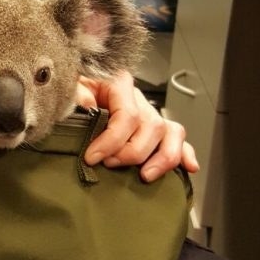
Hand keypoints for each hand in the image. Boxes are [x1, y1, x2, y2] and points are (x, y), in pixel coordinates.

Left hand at [76, 71, 198, 181]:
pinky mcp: (155, 128)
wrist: (77, 86)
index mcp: (120, 83)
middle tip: (109, 164)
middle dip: (131, 153)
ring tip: (145, 176)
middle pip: (152, 127)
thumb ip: (77, 93)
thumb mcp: (70, 84)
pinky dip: (185, 153)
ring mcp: (150, 113)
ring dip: (162, 158)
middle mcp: (139, 98)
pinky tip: (189, 167)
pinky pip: (177, 138)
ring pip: (171, 133)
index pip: (128, 115)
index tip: (92, 157)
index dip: (111, 141)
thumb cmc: (74, 88)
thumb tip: (88, 105)